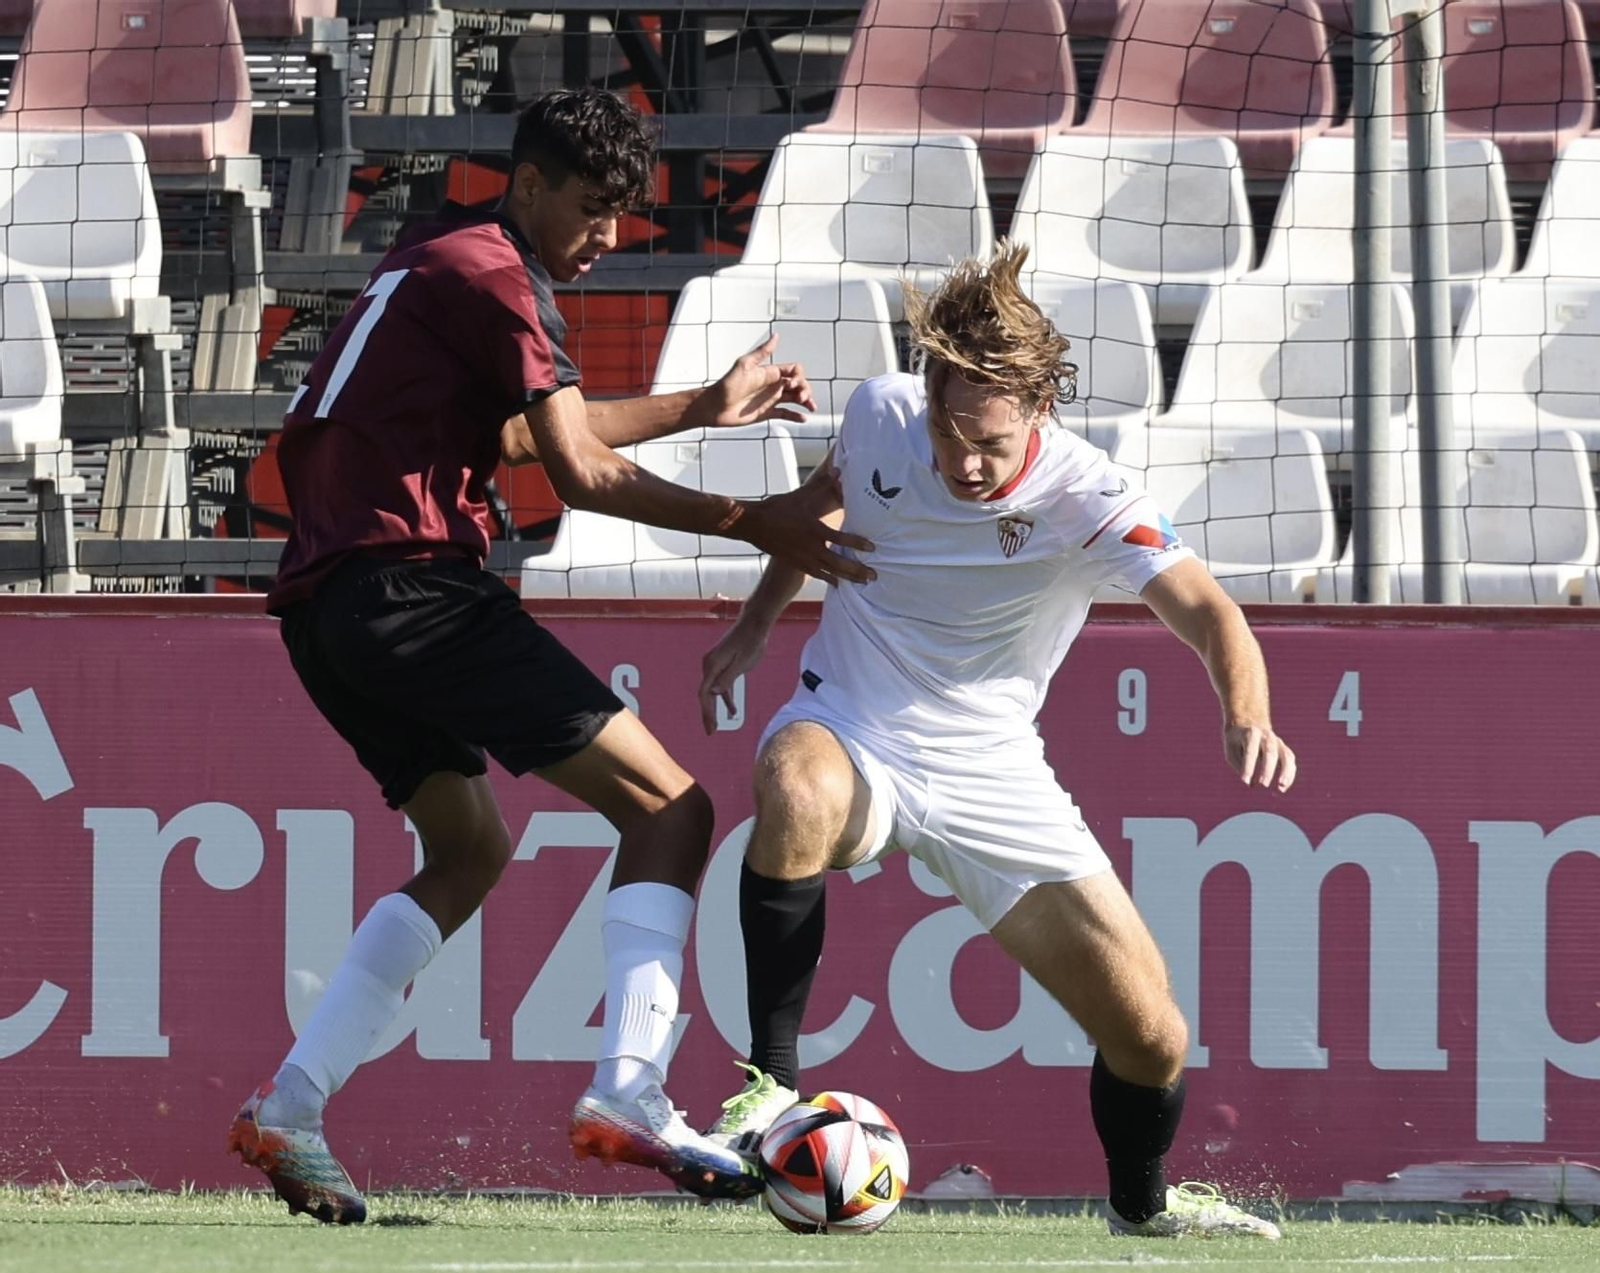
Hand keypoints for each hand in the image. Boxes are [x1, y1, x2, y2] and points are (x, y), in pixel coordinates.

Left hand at [699, 333, 816, 427]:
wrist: (713, 407)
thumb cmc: (725, 385)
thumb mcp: (744, 365)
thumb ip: (762, 352)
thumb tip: (776, 336)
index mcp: (769, 373)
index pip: (793, 371)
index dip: (799, 377)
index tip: (794, 384)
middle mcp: (772, 385)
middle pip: (798, 385)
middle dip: (805, 390)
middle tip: (803, 398)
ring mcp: (770, 400)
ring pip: (795, 399)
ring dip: (805, 402)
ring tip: (811, 408)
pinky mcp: (766, 413)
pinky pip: (785, 414)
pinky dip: (796, 416)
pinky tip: (803, 418)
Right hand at [699, 621, 769, 734]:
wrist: (754, 623)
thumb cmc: (751, 641)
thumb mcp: (742, 662)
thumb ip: (727, 678)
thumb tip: (712, 693)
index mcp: (712, 665)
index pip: (704, 693)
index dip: (707, 711)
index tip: (711, 727)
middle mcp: (709, 665)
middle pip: (705, 694)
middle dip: (708, 714)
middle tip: (711, 732)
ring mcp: (715, 664)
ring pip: (712, 691)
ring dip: (715, 708)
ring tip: (717, 726)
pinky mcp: (723, 664)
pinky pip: (721, 685)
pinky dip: (725, 698)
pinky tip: (732, 711)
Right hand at [734, 477, 874, 586]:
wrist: (753, 524)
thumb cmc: (776, 508)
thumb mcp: (800, 496)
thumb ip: (821, 485)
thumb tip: (838, 471)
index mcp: (814, 529)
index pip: (841, 539)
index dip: (858, 544)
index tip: (873, 548)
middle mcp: (810, 547)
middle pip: (839, 562)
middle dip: (858, 570)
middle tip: (874, 576)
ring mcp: (803, 558)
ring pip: (830, 572)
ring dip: (848, 578)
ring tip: (863, 583)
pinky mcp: (796, 563)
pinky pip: (817, 575)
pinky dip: (829, 579)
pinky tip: (839, 584)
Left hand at [1224, 722, 1296, 791]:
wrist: (1248, 722)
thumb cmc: (1236, 740)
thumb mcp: (1231, 749)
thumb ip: (1239, 765)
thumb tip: (1252, 784)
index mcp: (1250, 733)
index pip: (1251, 751)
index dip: (1248, 767)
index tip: (1245, 781)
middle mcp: (1267, 736)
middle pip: (1270, 752)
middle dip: (1267, 769)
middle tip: (1263, 784)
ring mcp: (1278, 742)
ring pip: (1286, 756)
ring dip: (1285, 772)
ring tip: (1281, 787)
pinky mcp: (1284, 749)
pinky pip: (1290, 761)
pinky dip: (1289, 774)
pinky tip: (1283, 787)